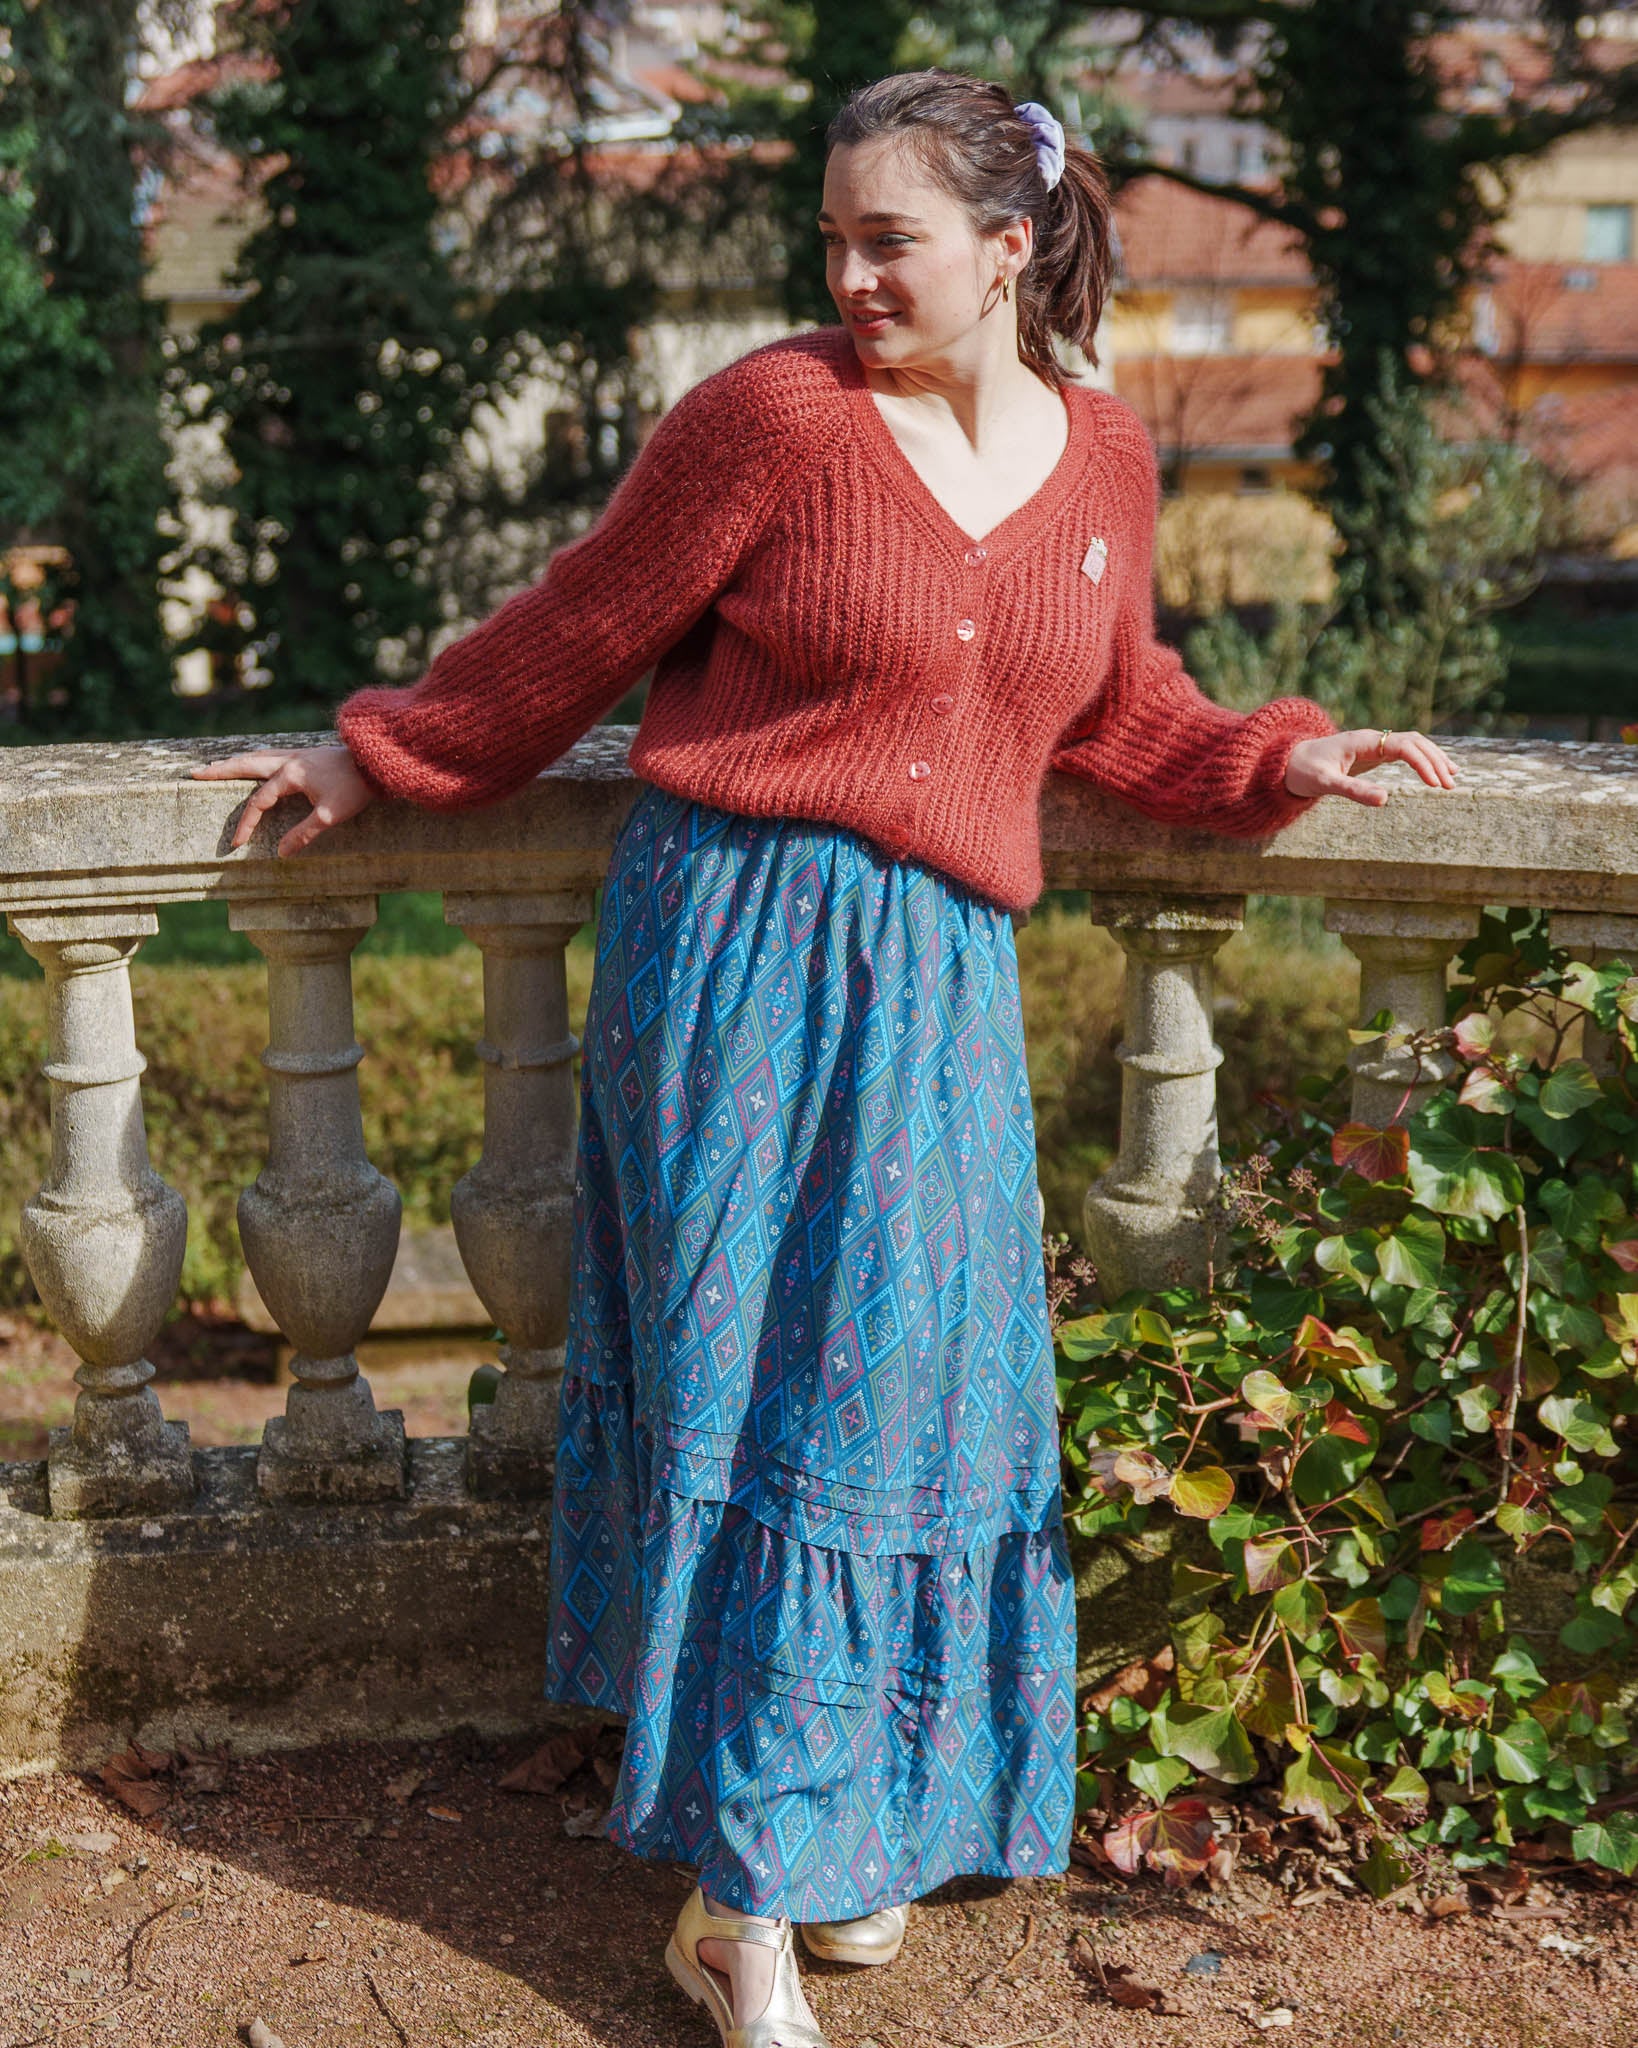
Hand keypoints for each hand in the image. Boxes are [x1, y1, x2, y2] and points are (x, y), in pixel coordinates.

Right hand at [189, 744, 375, 856]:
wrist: (376, 763)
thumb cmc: (355, 789)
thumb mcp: (330, 816)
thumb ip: (304, 834)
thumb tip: (281, 852)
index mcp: (291, 775)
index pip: (259, 801)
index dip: (246, 823)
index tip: (237, 843)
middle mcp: (289, 760)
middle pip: (247, 764)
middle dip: (221, 771)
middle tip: (195, 773)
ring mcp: (297, 754)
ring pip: (258, 755)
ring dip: (236, 761)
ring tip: (217, 765)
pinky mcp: (306, 754)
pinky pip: (272, 754)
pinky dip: (257, 757)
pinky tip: (256, 760)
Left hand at [1284, 727, 1456, 807]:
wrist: (1286, 762)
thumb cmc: (1303, 771)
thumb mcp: (1324, 784)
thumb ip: (1353, 791)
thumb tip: (1385, 800)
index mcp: (1363, 741)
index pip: (1403, 745)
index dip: (1423, 763)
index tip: (1435, 784)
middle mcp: (1371, 738)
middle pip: (1414, 742)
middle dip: (1434, 761)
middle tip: (1449, 785)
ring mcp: (1373, 744)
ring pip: (1412, 744)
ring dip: (1433, 759)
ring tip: (1451, 778)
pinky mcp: (1372, 753)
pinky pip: (1404, 751)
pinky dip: (1422, 759)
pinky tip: (1436, 771)